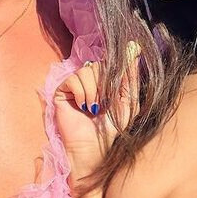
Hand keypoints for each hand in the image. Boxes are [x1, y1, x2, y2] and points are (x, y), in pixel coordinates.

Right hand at [54, 46, 139, 179]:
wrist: (93, 149)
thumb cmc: (110, 130)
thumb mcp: (127, 103)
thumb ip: (130, 78)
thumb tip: (135, 48)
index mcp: (104, 83)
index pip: (109, 63)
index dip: (117, 67)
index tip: (124, 69)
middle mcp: (88, 82)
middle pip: (98, 65)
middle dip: (105, 85)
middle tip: (105, 105)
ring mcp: (74, 87)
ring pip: (86, 71)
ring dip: (94, 91)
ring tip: (93, 109)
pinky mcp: (61, 92)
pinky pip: (73, 79)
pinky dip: (82, 93)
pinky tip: (83, 108)